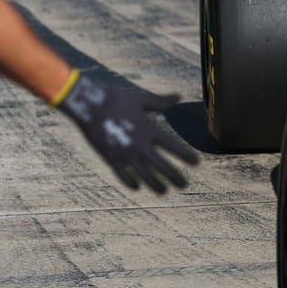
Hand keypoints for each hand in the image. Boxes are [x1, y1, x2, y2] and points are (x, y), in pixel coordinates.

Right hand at [55, 73, 198, 194]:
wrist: (90, 105)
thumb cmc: (117, 100)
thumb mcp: (142, 99)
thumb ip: (162, 102)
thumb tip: (179, 96)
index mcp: (151, 131)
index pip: (175, 148)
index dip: (187, 157)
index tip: (196, 163)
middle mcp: (141, 146)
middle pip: (163, 167)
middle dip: (176, 177)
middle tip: (185, 185)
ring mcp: (126, 155)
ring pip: (145, 176)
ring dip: (157, 185)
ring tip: (164, 191)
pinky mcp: (111, 159)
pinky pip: (124, 176)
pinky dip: (131, 183)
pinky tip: (137, 187)